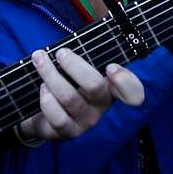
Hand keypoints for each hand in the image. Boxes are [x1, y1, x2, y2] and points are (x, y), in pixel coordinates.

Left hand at [17, 47, 144, 142]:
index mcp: (111, 89)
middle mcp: (102, 106)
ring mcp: (86, 121)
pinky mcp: (68, 132)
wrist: (43, 116)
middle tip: (60, 53)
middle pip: (94, 86)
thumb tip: (76, 41)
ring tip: (40, 60)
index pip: (132, 92)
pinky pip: (57, 116)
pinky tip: (42, 88)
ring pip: (70, 97)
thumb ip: (83, 58)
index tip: (111, 68)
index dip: (126, 82)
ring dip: (51, 75)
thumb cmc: (65, 85)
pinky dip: (46, 98)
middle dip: (74, 65)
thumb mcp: (77, 71)